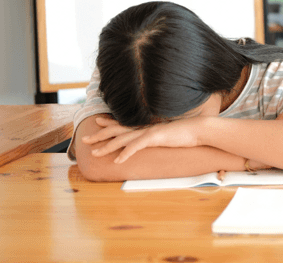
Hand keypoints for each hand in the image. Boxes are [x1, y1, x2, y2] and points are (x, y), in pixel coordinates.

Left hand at [88, 117, 204, 163]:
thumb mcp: (170, 136)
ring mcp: (148, 132)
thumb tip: (158, 140)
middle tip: (84, 139)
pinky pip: (136, 146)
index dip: (110, 123)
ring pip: (122, 139)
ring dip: (107, 146)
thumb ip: (161, 137)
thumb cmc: (187, 133)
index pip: (125, 124)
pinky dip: (125, 153)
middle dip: (100, 135)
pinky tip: (117, 160)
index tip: (98, 121)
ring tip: (94, 153)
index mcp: (147, 127)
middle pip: (117, 131)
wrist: (199, 129)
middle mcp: (144, 128)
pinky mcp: (154, 137)